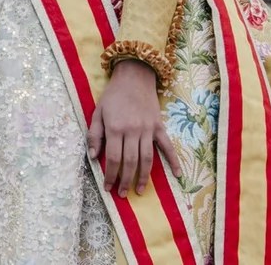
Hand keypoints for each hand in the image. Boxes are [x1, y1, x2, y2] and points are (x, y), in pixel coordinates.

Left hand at [88, 59, 181, 196]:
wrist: (134, 76)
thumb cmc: (113, 95)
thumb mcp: (98, 112)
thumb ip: (95, 135)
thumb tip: (93, 157)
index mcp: (115, 128)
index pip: (113, 158)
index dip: (110, 175)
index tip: (108, 188)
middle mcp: (133, 131)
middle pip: (130, 162)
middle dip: (126, 180)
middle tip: (123, 194)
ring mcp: (148, 129)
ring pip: (147, 159)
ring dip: (143, 177)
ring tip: (138, 190)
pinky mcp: (159, 127)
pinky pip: (167, 146)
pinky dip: (173, 161)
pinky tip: (177, 175)